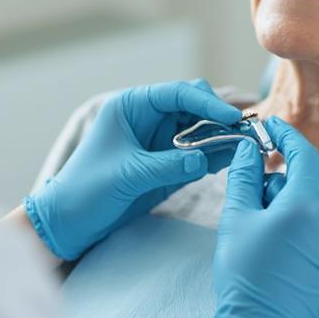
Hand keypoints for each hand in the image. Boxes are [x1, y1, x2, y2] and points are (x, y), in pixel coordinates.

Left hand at [24, 80, 240, 260]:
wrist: (68, 223)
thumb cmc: (86, 190)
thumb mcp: (128, 175)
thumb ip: (169, 164)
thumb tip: (207, 157)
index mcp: (131, 107)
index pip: (176, 94)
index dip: (207, 103)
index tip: (231, 117)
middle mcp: (148, 118)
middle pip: (194, 107)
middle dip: (219, 117)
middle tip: (245, 132)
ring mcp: (159, 140)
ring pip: (201, 129)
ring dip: (223, 136)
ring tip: (249, 145)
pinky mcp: (167, 163)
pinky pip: (198, 153)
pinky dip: (216, 155)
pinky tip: (235, 159)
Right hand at [206, 117, 318, 317]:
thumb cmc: (243, 276)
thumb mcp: (235, 220)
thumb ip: (244, 176)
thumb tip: (248, 148)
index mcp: (304, 206)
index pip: (302, 155)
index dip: (285, 136)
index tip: (270, 126)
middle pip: (302, 188)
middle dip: (276, 190)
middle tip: (248, 210)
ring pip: (311, 214)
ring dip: (288, 216)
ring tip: (261, 243)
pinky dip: (301, 237)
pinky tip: (279, 258)